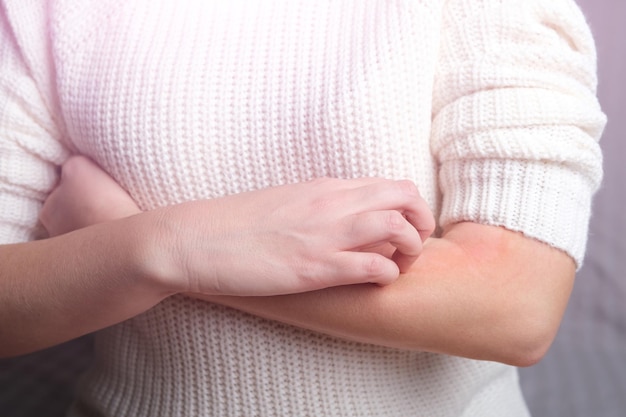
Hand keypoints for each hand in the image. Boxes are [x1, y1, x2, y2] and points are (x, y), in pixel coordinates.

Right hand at [41, 156, 434, 295]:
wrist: (195, 238)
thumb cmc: (238, 224)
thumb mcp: (288, 203)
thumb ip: (322, 207)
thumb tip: (348, 219)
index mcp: (326, 187)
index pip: (391, 185)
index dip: (412, 208)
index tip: (407, 229)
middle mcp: (331, 203)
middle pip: (405, 196)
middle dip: (423, 221)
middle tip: (412, 247)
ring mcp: (323, 234)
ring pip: (397, 226)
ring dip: (410, 248)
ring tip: (397, 266)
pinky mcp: (312, 266)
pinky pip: (371, 266)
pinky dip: (386, 274)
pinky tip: (375, 282)